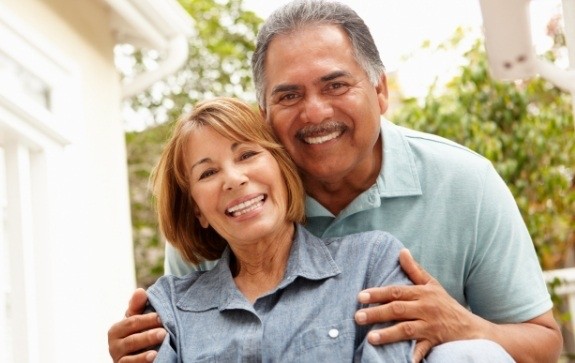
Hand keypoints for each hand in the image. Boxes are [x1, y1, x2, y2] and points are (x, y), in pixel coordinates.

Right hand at [108, 288, 166, 362]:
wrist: (136, 357)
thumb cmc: (138, 334)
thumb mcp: (137, 321)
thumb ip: (138, 307)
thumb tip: (140, 291)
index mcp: (116, 330)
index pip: (131, 322)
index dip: (147, 319)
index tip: (161, 317)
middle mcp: (114, 346)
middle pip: (132, 339)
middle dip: (148, 335)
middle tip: (164, 332)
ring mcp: (118, 359)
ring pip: (131, 356)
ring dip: (146, 350)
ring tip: (160, 345)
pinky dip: (142, 361)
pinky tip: (155, 358)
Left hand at [354, 249, 480, 362]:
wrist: (471, 328)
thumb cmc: (446, 305)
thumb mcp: (432, 284)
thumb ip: (415, 270)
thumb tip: (402, 251)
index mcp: (422, 293)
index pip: (396, 291)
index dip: (378, 293)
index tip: (360, 296)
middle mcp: (425, 308)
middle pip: (398, 309)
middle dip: (376, 313)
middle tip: (358, 317)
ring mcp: (430, 326)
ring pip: (407, 329)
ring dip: (388, 334)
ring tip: (370, 338)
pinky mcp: (435, 341)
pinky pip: (423, 349)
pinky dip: (414, 354)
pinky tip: (404, 360)